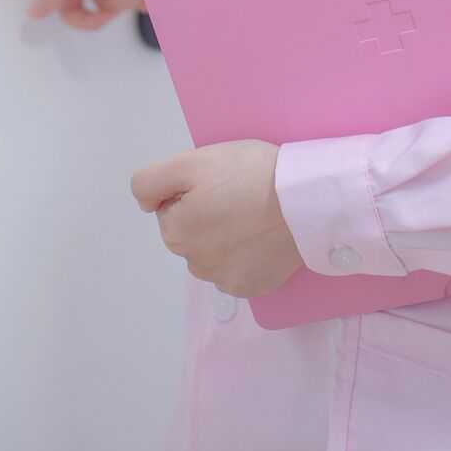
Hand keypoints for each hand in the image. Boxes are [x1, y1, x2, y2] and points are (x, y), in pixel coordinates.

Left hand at [130, 140, 302, 297]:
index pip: (171, 206)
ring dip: (225, 236)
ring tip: (254, 214)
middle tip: (238, 195)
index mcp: (175, 232)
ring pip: (213, 252)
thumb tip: (144, 205)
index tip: (219, 182)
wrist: (306, 200)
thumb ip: (150, 181)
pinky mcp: (252, 287)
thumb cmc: (249, 175)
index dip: (192, 190)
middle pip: (191, 231)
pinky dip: (247, 255)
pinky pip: (238, 269)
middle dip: (206, 214)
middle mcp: (194, 264)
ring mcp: (224, 280)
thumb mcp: (192, 162)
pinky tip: (263, 236)